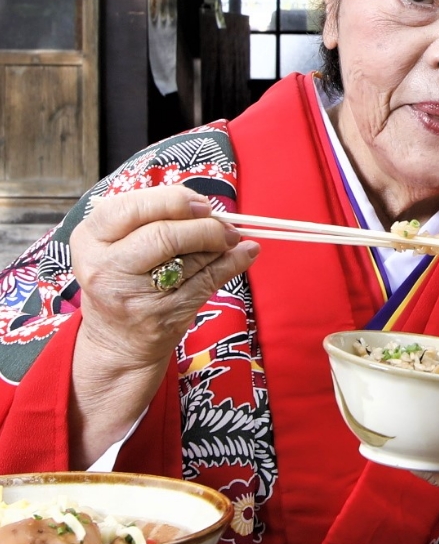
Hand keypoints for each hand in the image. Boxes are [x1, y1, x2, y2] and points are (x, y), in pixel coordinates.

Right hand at [68, 186, 259, 465]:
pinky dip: (233, 263)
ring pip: (189, 258)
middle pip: (163, 235)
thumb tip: (206, 205)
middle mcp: (105, 268)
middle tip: (223, 225)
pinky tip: (244, 254)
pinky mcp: (162, 315)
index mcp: (89, 239)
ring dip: (220, 244)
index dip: (173, 200)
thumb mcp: (117, 245)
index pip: (132, 207)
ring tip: (229, 240)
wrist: (116, 343)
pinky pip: (207, 281)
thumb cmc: (123, 281)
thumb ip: (151, 218)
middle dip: (204, 226)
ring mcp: (133, 295)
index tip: (200, 203)